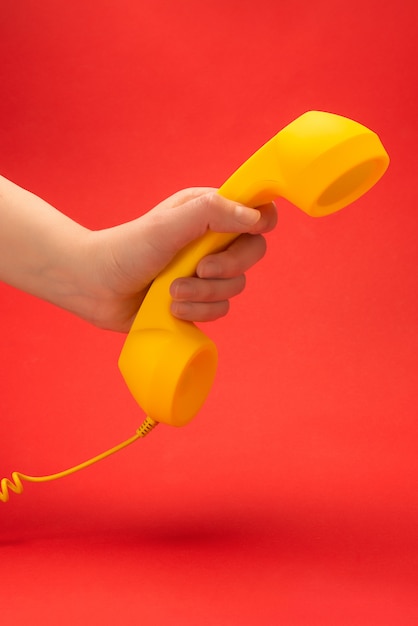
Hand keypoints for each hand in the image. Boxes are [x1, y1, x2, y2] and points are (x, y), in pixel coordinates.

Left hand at [87, 188, 276, 330]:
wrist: (95, 287)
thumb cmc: (127, 248)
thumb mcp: (168, 225)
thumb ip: (211, 213)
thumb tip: (256, 218)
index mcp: (208, 212)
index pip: (256, 211)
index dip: (261, 221)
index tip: (248, 232)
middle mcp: (211, 240)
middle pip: (252, 253)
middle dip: (228, 267)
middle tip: (199, 269)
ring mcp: (205, 272)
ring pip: (235, 286)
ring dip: (204, 293)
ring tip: (171, 291)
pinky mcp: (198, 300)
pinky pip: (219, 310)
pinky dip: (197, 312)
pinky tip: (172, 309)